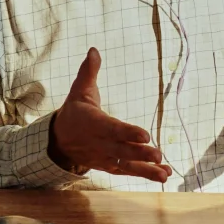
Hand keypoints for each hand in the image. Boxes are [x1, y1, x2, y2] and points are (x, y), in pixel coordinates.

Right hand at [48, 48, 171, 182]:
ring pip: (127, 165)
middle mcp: (100, 143)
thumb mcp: (79, 90)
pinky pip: (128, 172)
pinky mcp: (109, 166)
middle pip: (122, 150)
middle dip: (140, 153)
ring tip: (165, 173)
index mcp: (94, 123)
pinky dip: (144, 174)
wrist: (59, 140)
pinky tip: (162, 174)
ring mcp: (105, 157)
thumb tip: (94, 50)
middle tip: (158, 154)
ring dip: (146, 170)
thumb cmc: (75, 112)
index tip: (145, 135)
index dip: (128, 133)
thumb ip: (89, 72)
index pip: (112, 129)